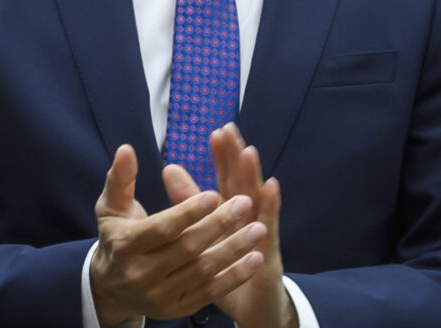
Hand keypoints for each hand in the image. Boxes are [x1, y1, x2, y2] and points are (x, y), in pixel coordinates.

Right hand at [89, 144, 266, 324]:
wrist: (111, 287)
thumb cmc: (116, 237)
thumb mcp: (110, 208)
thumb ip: (120, 179)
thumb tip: (127, 149)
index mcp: (126, 245)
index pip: (162, 228)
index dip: (188, 212)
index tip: (213, 193)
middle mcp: (142, 274)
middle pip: (187, 248)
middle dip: (219, 225)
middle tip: (245, 203)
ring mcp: (161, 294)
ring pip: (204, 271)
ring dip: (234, 249)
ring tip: (259, 229)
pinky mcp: (177, 308)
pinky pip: (211, 292)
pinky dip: (235, 276)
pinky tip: (254, 259)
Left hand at [206, 125, 295, 327]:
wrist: (251, 310)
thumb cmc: (224, 269)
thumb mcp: (201, 235)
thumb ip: (187, 202)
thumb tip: (169, 168)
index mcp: (231, 214)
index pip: (226, 179)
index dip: (222, 157)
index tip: (216, 131)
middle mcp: (248, 220)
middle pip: (241, 183)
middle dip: (235, 157)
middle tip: (228, 129)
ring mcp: (261, 235)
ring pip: (256, 200)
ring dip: (253, 175)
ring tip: (248, 151)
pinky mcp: (269, 254)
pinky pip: (270, 228)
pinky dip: (271, 206)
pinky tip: (271, 187)